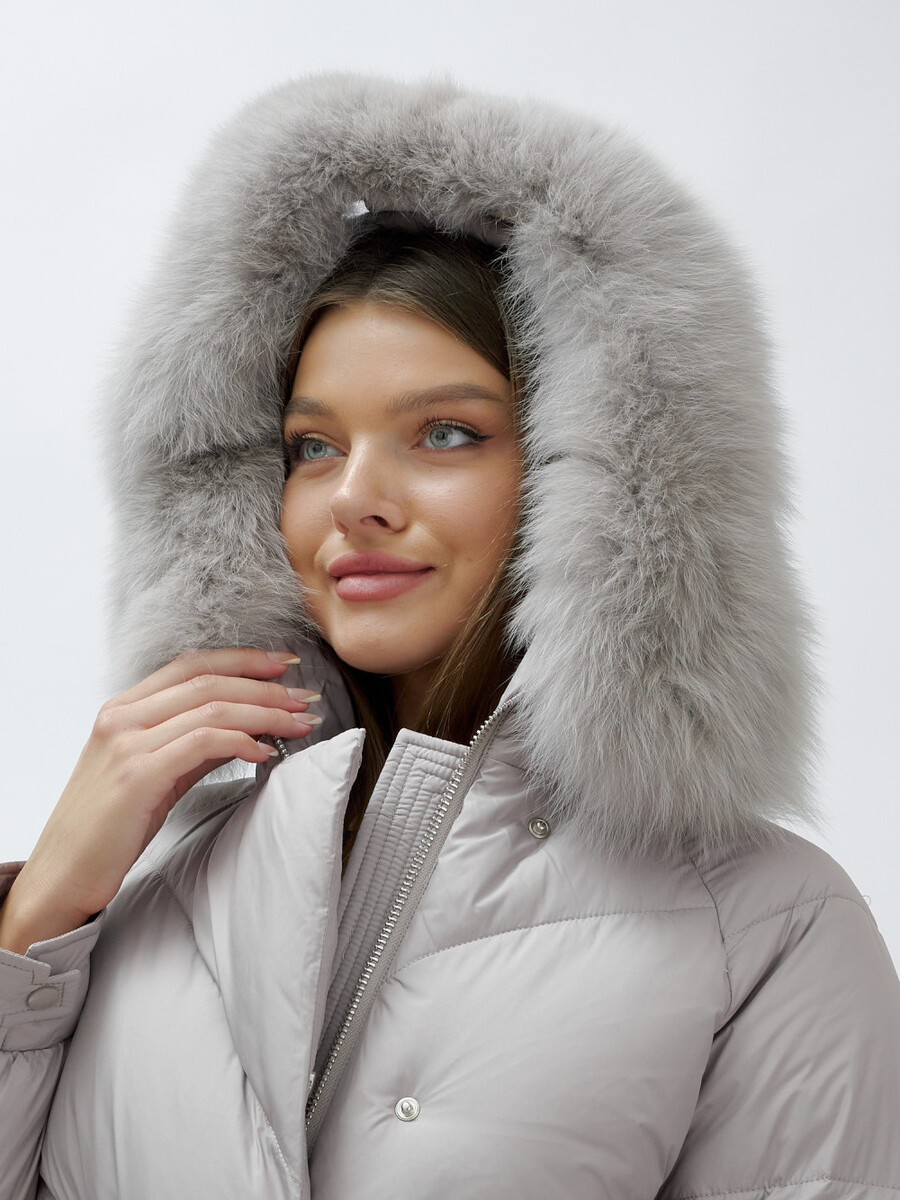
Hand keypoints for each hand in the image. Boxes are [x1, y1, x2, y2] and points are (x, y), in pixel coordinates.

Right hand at [0, 648, 319, 954]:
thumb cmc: (107, 828)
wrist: (61, 875)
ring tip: (300, 723)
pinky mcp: (137, 775)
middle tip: (307, 698)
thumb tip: (246, 727)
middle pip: (207, 681)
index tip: (283, 664)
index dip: (242, 659)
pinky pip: (202, 743)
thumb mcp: (153, 773)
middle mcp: (122, 717)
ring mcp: (127, 744)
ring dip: (265, 712)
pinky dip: (241, 741)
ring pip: (211, 708)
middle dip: (265, 687)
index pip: (191, 664)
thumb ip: (191, 744)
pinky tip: (266, 752)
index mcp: (123, 708)